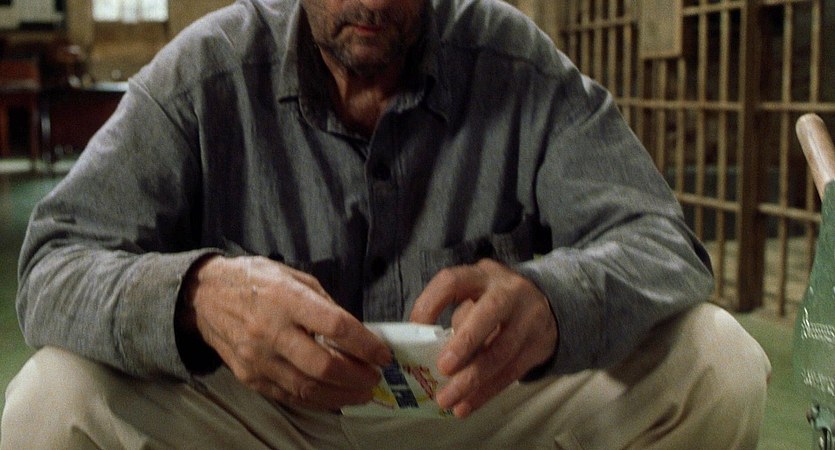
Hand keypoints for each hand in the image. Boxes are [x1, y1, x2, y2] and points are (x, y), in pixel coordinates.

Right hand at [183, 255, 390, 409]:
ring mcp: (257, 358)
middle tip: (375, 377)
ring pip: (307, 387)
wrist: (204, 297)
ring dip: (342, 394)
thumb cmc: (256, 281)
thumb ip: (324, 305)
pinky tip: (335, 397)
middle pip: (322, 364)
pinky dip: (316, 400)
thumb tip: (355, 333)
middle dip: (356, 376)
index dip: (365, 344)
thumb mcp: (294, 278)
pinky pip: (288, 396)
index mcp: (286, 299)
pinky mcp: (249, 377)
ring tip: (362, 392)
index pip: (335, 326)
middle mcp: (270, 331)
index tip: (383, 354)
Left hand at [410, 259, 557, 417]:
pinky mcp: (539, 345)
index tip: (416, 328)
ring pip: (501, 351)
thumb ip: (457, 318)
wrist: (546, 306)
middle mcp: (508, 291)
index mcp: (482, 275)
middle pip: (488, 314)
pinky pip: (511, 372)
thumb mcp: (476, 297)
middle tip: (442, 368)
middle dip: (464, 343)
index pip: (453, 281)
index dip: (431, 303)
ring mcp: (529, 318)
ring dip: (472, 380)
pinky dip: (486, 392)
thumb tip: (428, 353)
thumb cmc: (494, 303)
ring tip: (448, 400)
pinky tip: (467, 405)